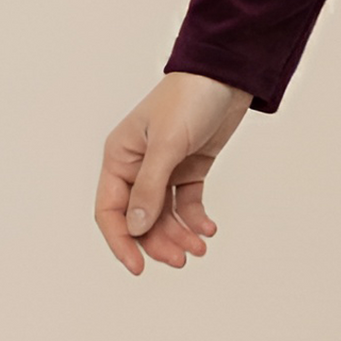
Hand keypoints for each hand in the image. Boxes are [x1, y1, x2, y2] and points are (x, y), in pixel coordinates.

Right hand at [95, 71, 253, 273]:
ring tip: (199, 247)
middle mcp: (138, 166)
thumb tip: (135, 228)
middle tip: (181, 260)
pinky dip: (195, 218)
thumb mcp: (168, 143)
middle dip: (158, 242)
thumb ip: (150, 187)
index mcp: (120, 157)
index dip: (121, 241)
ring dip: (179, 234)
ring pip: (164, 214)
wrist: (229, 74)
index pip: (111, 211)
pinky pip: (187, 202)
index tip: (138, 266)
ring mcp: (165, 168)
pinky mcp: (190, 167)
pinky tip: (208, 229)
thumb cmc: (190, 97)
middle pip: (140, 218)